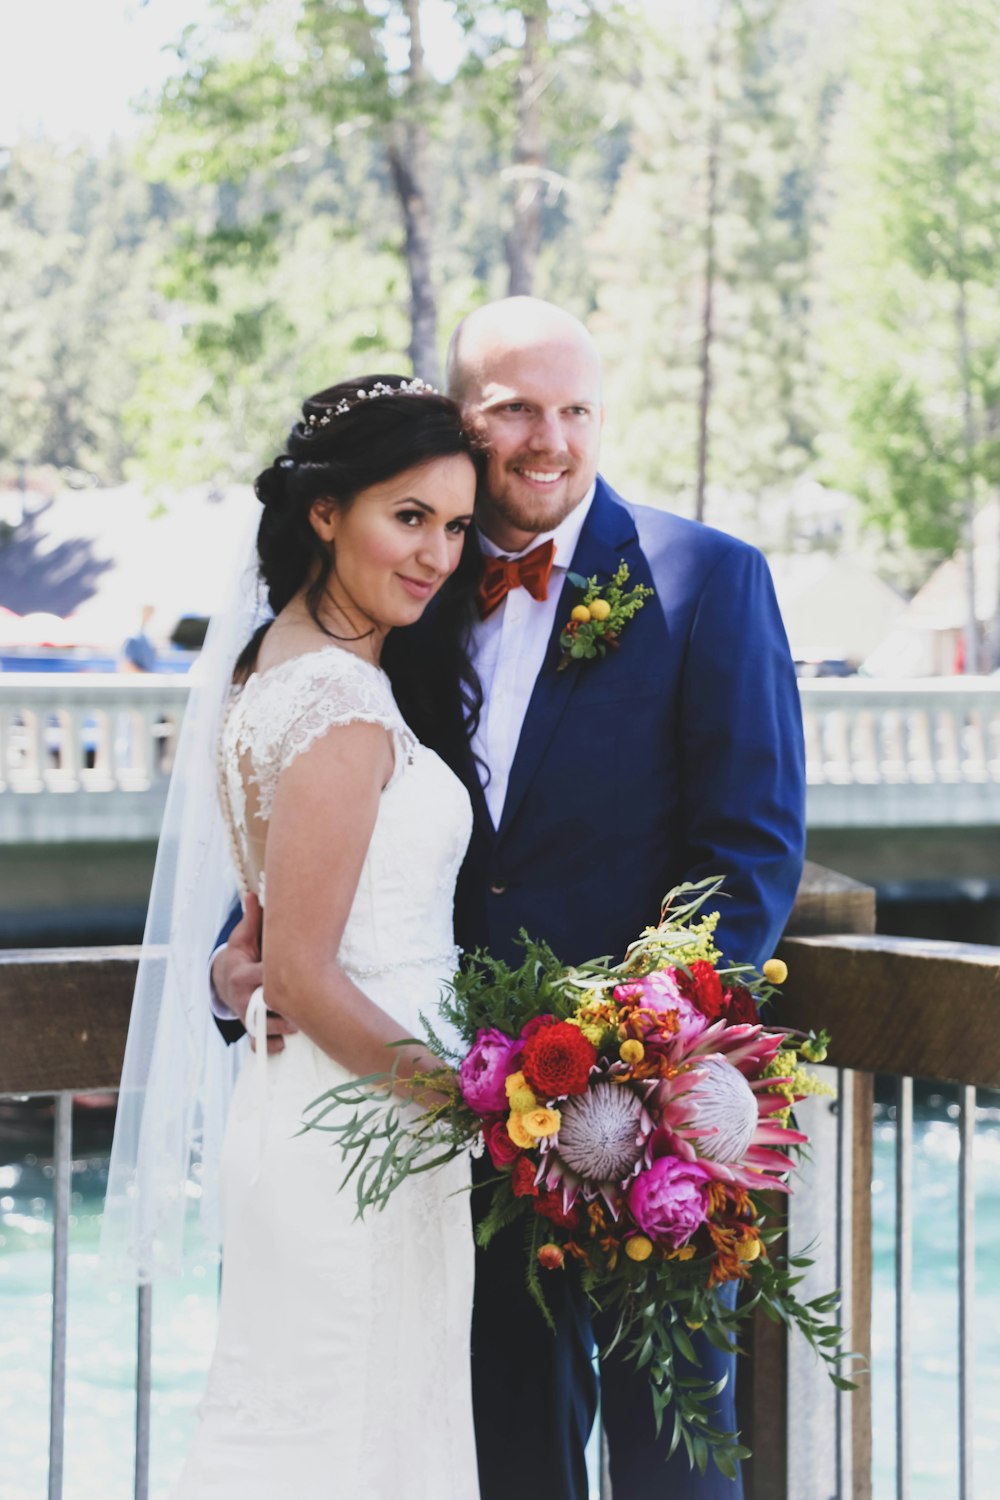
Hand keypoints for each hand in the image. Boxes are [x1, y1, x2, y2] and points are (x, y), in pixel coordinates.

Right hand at [212, 894, 297, 1053]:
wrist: (222, 979)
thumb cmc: (241, 955)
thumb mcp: (242, 937)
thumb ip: (252, 919)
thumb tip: (254, 893)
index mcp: (241, 974)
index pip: (259, 976)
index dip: (274, 977)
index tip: (295, 973)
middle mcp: (242, 998)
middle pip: (261, 1007)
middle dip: (281, 1009)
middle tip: (304, 1006)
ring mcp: (245, 1015)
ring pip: (261, 1029)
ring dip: (280, 1029)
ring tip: (299, 1025)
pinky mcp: (248, 1029)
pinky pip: (256, 1044)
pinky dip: (268, 1047)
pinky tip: (283, 1045)